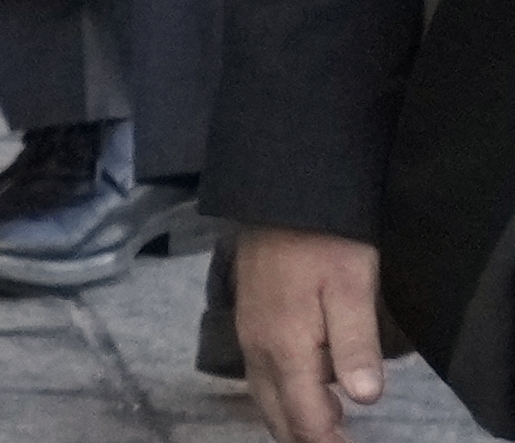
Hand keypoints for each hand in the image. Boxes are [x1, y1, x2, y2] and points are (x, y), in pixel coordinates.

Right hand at [239, 226, 386, 442]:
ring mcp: (247, 333)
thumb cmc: (325, 242)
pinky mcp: (248, 319)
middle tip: (340, 442)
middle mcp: (258, 348)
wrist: (280, 194)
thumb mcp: (353, 289)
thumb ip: (356, 346)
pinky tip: (303, 389)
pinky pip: (259, 375)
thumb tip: (364, 400)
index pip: (304, 417)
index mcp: (285, 347)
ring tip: (328, 426)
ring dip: (290, 419)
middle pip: (275, 414)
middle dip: (304, 437)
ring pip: (263, 396)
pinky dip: (279, 395)